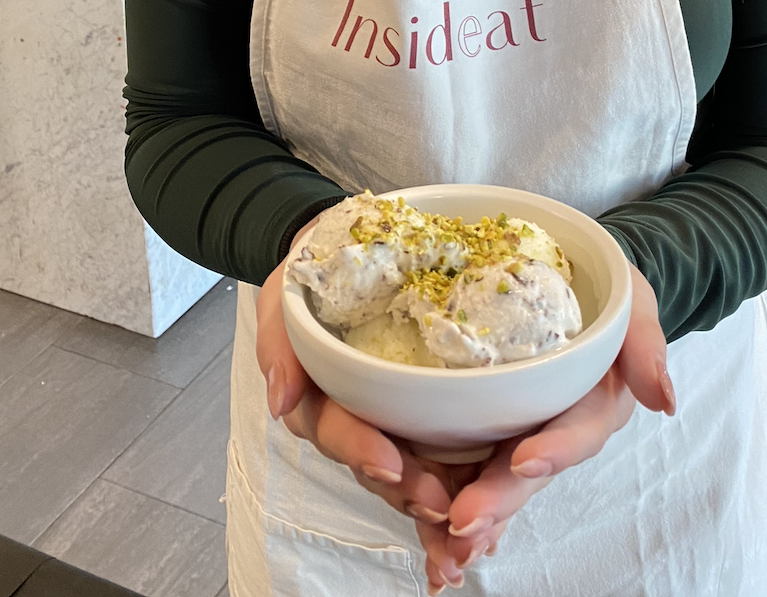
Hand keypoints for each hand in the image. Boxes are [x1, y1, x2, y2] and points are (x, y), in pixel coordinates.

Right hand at [255, 254, 456, 530]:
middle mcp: (356, 418)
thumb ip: (280, 342)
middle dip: (406, 488)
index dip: (360, 448)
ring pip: (411, 472)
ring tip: (466, 516)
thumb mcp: (286, 298)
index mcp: (319, 398)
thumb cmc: (313, 279)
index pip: (335, 429)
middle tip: (440, 504)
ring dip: (435, 497)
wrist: (348, 250)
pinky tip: (488, 507)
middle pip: (377, 465)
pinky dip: (462, 484)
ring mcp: (391, 419)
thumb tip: (279, 399)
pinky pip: (442, 455)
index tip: (389, 462)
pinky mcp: (425, 414)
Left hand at [417, 264, 674, 591]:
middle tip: (465, 521)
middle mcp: (554, 428)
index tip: (525, 460)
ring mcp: (517, 432)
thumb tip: (663, 398)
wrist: (571, 284)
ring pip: (492, 480)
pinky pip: (461, 466)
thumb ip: (644, 343)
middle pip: (527, 468)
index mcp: (594, 404)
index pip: (579, 430)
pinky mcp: (482, 429)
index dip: (556, 449)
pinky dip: (442, 497)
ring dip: (469, 513)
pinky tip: (425, 527)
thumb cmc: (602, 293)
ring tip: (442, 541)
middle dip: (499, 498)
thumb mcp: (631, 303)